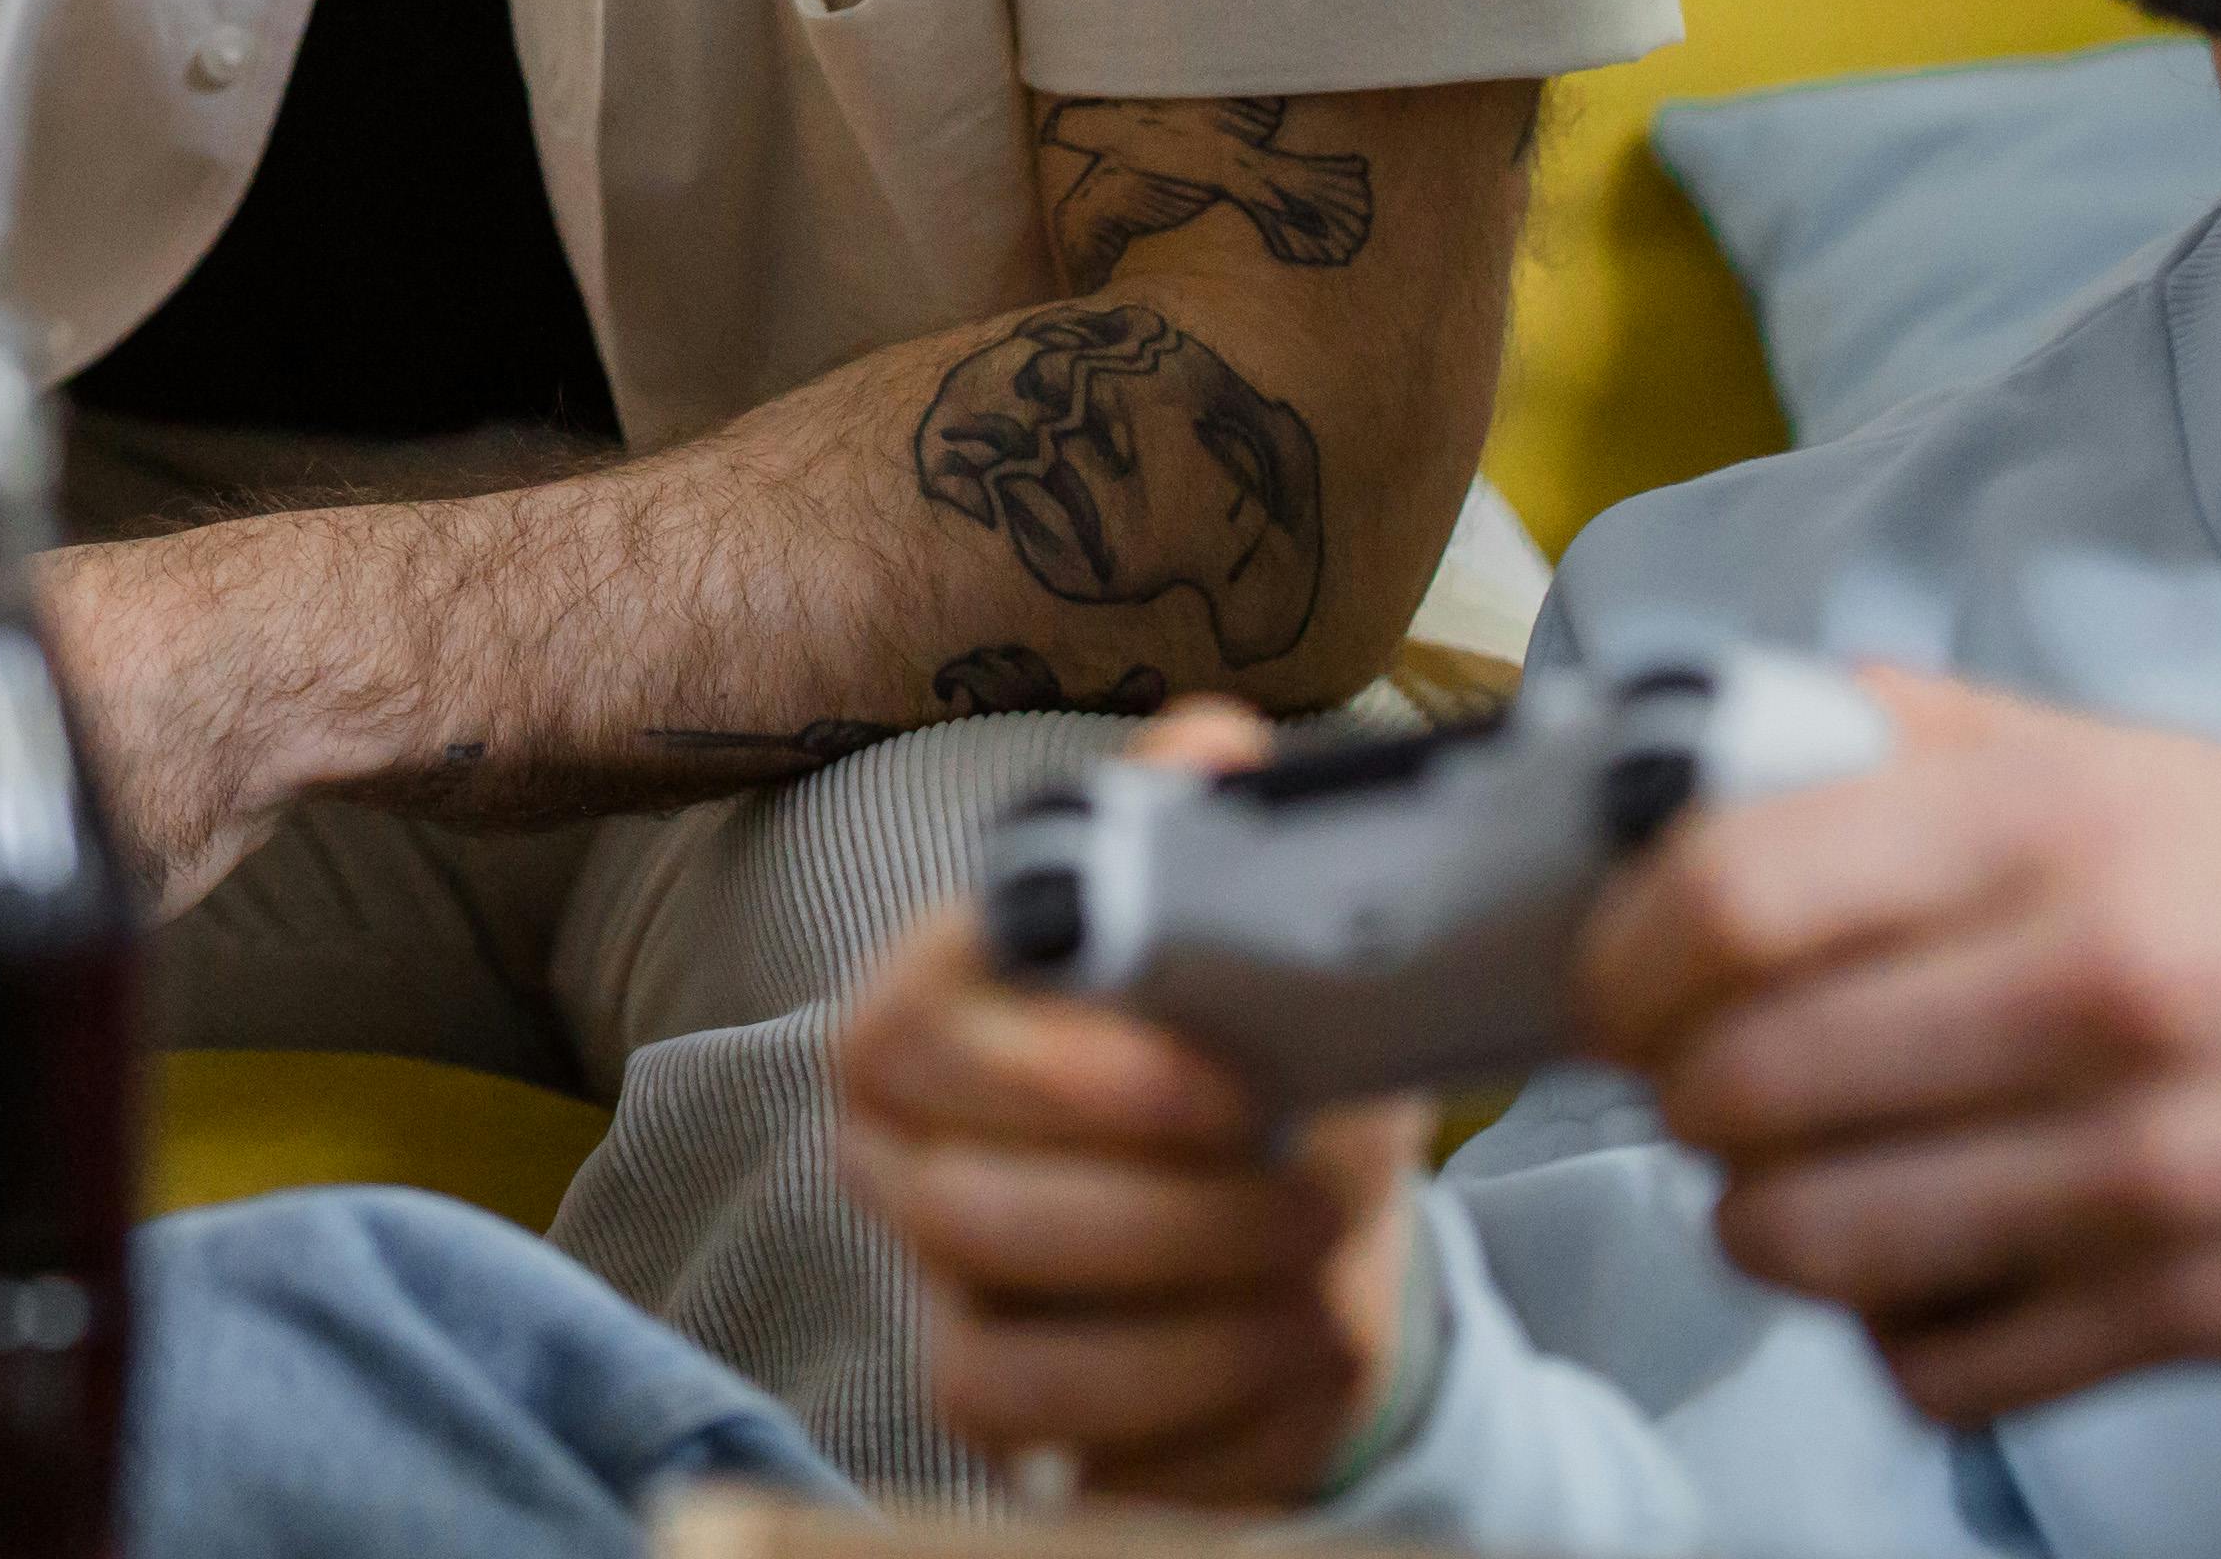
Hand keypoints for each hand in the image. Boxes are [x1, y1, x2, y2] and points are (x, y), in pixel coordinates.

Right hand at [829, 696, 1422, 1506]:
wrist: (1288, 1187)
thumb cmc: (1236, 1036)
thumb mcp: (1230, 921)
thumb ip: (1201, 832)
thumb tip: (1214, 751)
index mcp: (919, 1015)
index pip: (916, 1046)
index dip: (1067, 1080)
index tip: (1232, 1088)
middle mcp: (897, 1163)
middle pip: (968, 1221)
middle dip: (1172, 1222)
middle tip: (1317, 1193)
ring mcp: (943, 1303)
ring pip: (1007, 1372)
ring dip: (1198, 1338)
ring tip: (1322, 1283)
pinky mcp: (1010, 1422)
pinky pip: (1077, 1469)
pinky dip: (1211, 1434)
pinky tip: (1297, 1360)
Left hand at [1573, 665, 2220, 1423]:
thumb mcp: (2128, 765)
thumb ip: (1910, 742)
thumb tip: (1706, 741)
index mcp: (2049, 829)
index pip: (1726, 893)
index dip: (1624, 952)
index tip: (1619, 979)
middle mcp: (2086, 990)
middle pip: (1737, 1084)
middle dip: (1679, 1098)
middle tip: (1703, 1087)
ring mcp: (2141, 1168)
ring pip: (1810, 1242)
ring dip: (1762, 1225)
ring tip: (1795, 1186)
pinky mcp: (2196, 1312)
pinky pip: (1941, 1365)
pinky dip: (1895, 1336)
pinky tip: (1925, 1276)